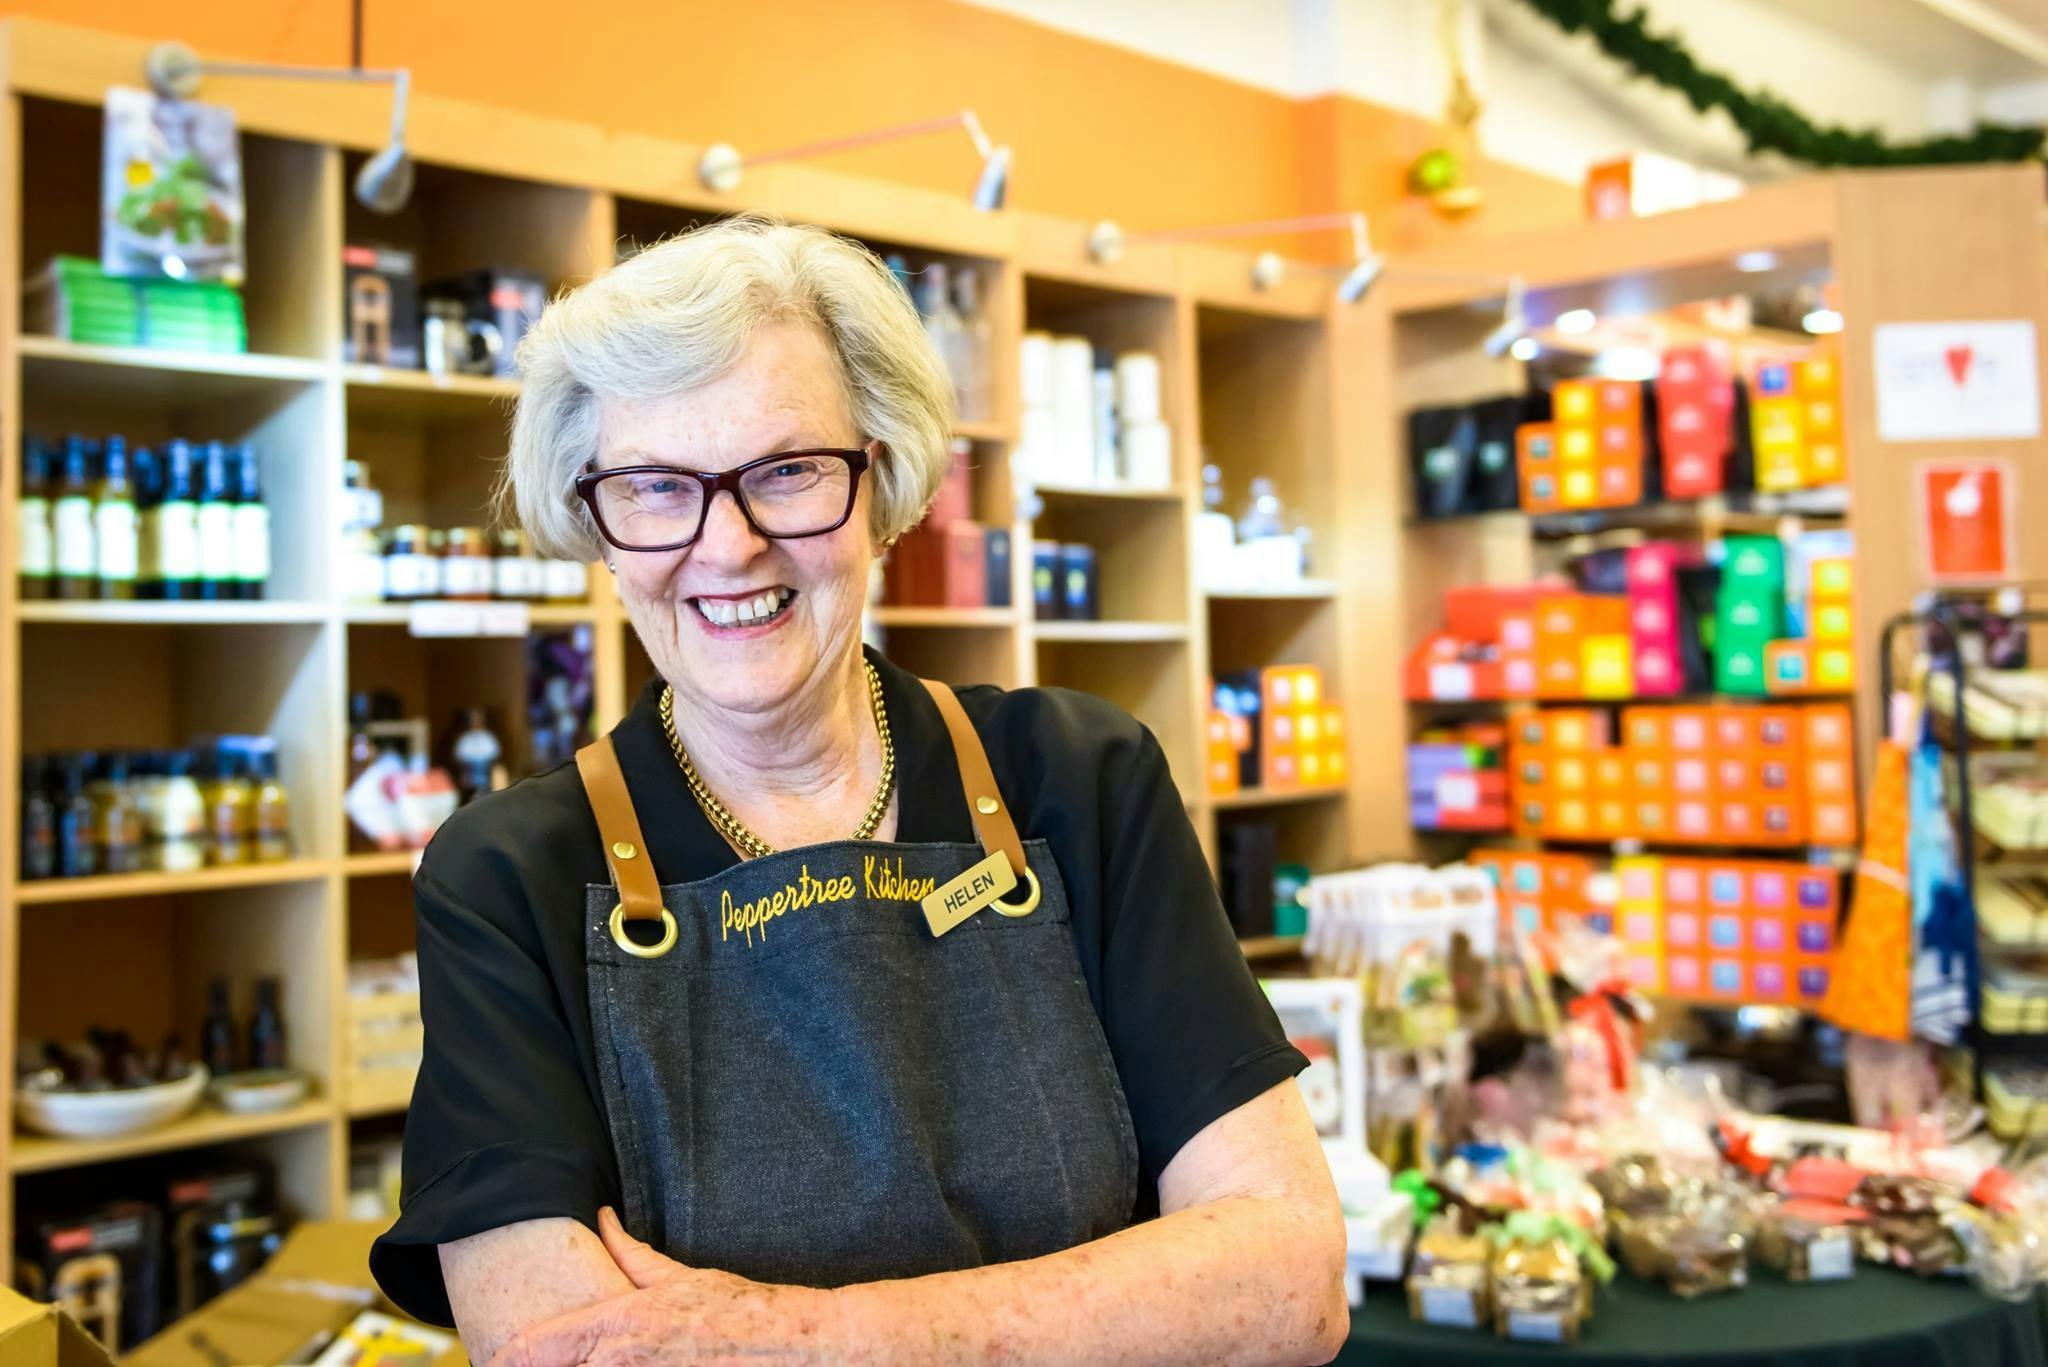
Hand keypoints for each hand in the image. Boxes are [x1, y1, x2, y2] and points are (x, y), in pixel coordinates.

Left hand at [490, 1209, 838, 1366]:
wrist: (784, 1347)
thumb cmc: (734, 1312)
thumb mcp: (677, 1277)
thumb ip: (628, 1252)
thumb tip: (600, 1219)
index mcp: (615, 1325)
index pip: (533, 1348)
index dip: (504, 1354)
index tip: (492, 1353)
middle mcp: (617, 1363)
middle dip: (534, 1364)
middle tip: (513, 1359)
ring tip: (570, 1359)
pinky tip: (624, 1364)